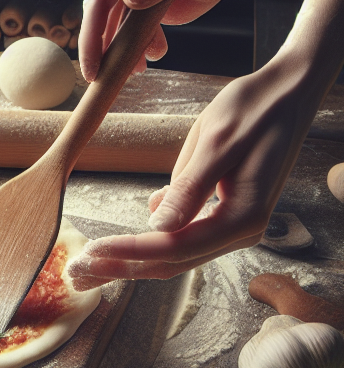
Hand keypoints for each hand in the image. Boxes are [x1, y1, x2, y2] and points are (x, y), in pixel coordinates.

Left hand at [67, 58, 312, 288]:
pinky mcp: (224, 212)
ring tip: (89, 265)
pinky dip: (149, 242)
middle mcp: (241, 230)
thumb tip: (159, 226)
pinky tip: (120, 244)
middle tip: (78, 273)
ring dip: (131, 259)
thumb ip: (190, 188)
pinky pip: (183, 236)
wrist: (289, 94)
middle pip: (172, 261)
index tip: (92, 252)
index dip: (129, 252)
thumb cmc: (254, 110)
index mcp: (243, 217)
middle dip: (122, 267)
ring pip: (175, 253)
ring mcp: (234, 224)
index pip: (174, 247)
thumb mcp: (216, 143)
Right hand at [80, 0, 281, 82]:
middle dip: (102, 45)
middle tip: (100, 77)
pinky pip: (139, 25)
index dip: (93, 31)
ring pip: (118, 21)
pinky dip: (143, 43)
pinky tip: (156, 54)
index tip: (92, 65)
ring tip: (137, 70)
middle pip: (102, 10)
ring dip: (124, 47)